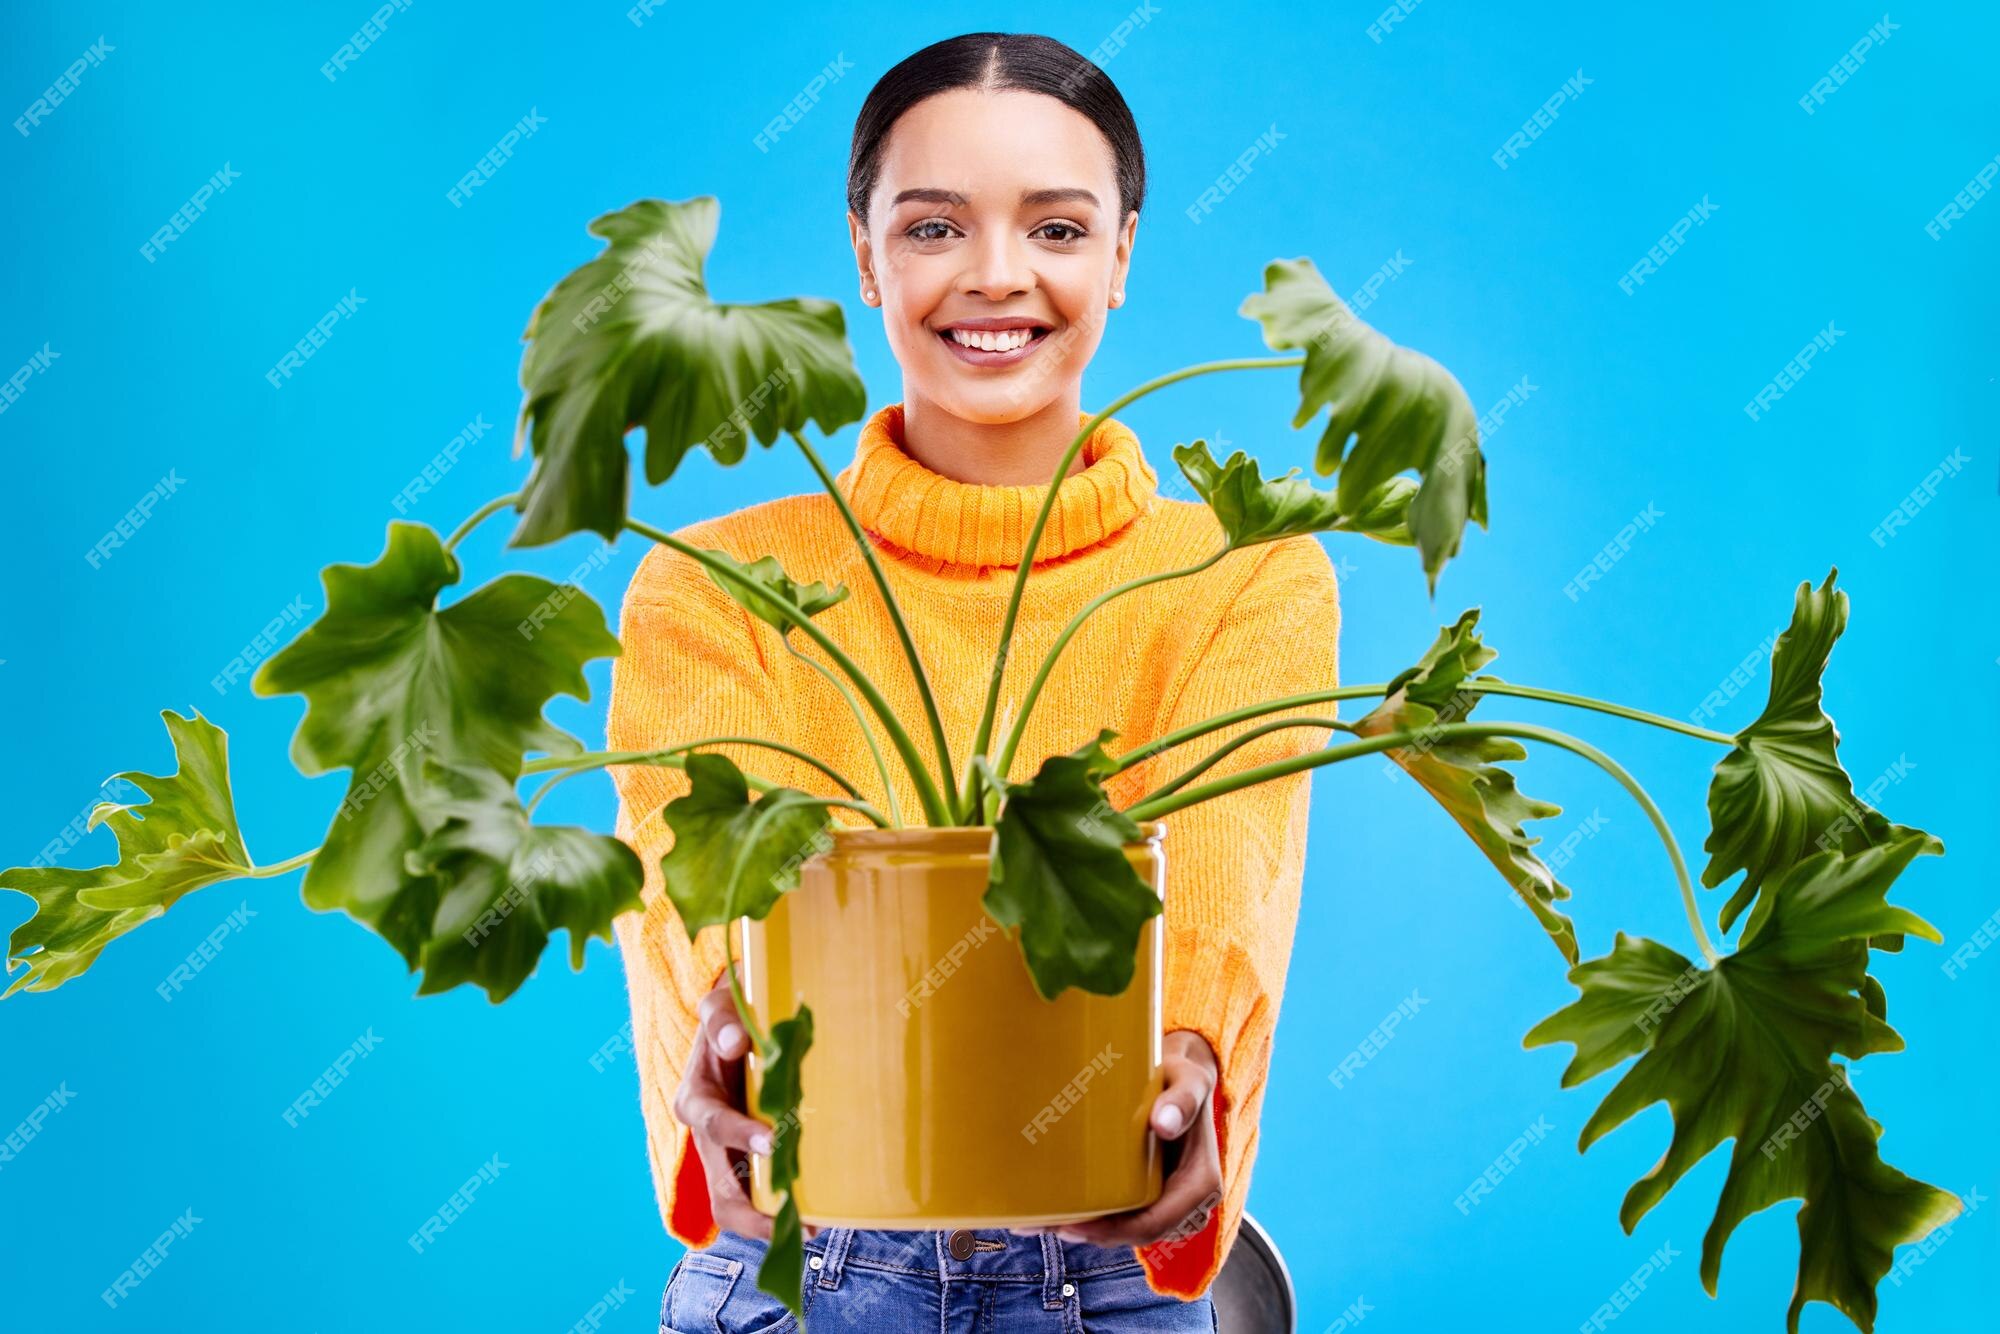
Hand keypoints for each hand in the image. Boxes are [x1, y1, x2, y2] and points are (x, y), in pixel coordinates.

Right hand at [671, 977, 818, 1241]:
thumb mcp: (721, 1005)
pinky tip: (820, 1214)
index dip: (740, 1135)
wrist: (739, 1026)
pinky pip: (762, 1196)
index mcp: (696, 1098)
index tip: (772, 1140)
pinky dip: (784, 1211)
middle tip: (799, 1217)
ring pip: (739, 1206)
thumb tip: (734, 1042)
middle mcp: (708, 1138)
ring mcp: (730, 1155)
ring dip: (770, 1222)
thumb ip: (721, 1019)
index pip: (713, 1125)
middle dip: (755, 1211)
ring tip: (813, 1226)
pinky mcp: (752, 1162)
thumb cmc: (732, 1016)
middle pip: (721, 1191)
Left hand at [1035, 1029, 1222, 1247]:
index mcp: (1201, 1182)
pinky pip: (1125, 1215)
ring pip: (1128, 1230)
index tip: (1077, 1224)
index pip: (1156, 1222)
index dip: (1116, 1231)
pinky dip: (1094, 1217)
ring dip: (1088, 1230)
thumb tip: (1163, 1123)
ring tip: (1043, 1221)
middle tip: (1048, 1223)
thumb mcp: (1189, 1081)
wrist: (1181, 1080)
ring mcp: (1169, 1201)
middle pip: (1137, 1233)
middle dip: (1093, 1233)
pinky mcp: (1151, 1194)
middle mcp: (1188, 1201)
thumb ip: (1183, 1099)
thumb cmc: (1183, 1078)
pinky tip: (1060, 1211)